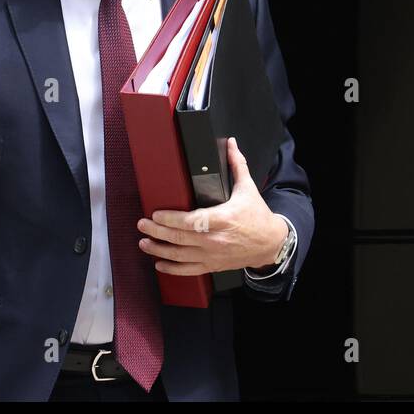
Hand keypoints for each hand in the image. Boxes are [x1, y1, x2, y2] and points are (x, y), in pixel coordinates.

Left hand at [136, 137, 287, 275]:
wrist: (270, 244)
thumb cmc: (258, 217)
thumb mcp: (248, 189)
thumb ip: (237, 165)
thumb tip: (231, 144)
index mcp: (222, 219)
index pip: (191, 221)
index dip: (171, 219)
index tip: (156, 213)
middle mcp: (215, 239)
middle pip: (180, 238)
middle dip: (158, 231)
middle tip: (142, 225)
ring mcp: (213, 255)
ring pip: (181, 256)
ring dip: (159, 250)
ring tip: (144, 242)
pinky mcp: (213, 265)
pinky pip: (189, 270)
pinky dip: (172, 269)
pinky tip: (159, 264)